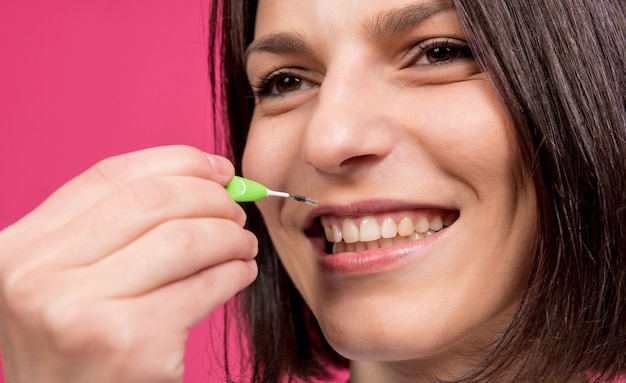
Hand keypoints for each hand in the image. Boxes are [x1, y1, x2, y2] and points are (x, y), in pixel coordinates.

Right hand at [0, 146, 257, 382]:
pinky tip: (242, 273)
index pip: (110, 176)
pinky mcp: (132, 343)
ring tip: (243, 245)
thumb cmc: (80, 351)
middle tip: (237, 214)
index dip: (177, 162)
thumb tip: (205, 177)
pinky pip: (204, 285)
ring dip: (230, 237)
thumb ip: (114, 230)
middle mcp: (38, 274)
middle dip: (212, 199)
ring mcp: (82, 311)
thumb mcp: (66, 282)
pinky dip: (235, 272)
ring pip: (185, 238)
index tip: (219, 168)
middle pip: (153, 200)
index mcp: (19, 248)